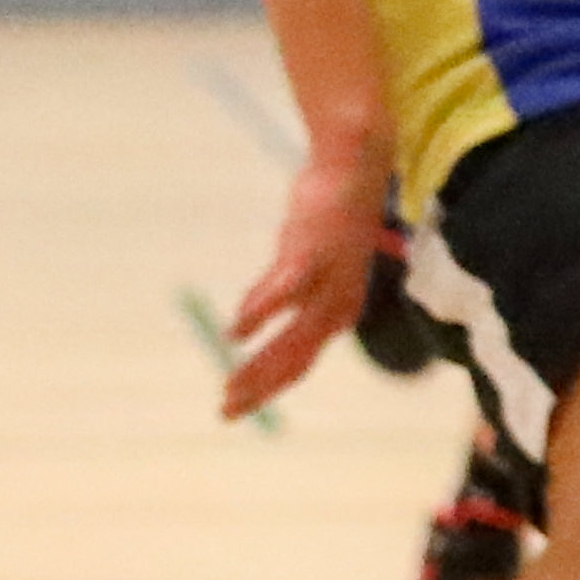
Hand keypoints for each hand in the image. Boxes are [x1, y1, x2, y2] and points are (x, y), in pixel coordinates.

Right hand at [222, 143, 390, 420]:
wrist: (353, 167)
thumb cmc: (325, 219)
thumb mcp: (301, 263)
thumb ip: (277, 293)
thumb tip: (242, 326)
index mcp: (338, 310)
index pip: (299, 363)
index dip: (267, 387)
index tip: (237, 404)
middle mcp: (338, 304)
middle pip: (295, 361)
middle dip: (259, 390)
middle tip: (226, 412)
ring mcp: (327, 281)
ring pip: (292, 340)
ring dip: (258, 368)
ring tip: (228, 388)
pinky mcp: (312, 253)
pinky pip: (283, 292)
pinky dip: (259, 313)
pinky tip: (236, 332)